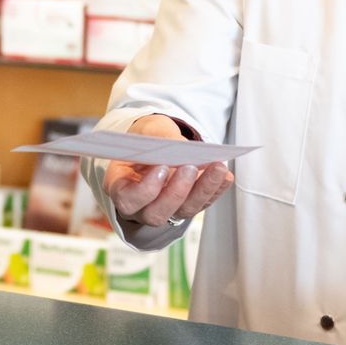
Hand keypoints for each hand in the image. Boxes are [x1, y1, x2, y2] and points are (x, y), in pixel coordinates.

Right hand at [102, 113, 233, 229]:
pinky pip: (202, 204)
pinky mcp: (187, 206)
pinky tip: (224, 176)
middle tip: (189, 167)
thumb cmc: (146, 138)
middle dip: (176, 192)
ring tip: (217, 168)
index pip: (127, 200)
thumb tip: (180, 148)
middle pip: (156, 213)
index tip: (161, 168)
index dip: (145, 190)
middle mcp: (141, 205)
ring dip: (202, 190)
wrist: (157, 143)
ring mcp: (166, 209)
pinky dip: (215, 190)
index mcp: (120, 187)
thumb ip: (159, 139)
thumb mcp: (146, 131)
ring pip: (183, 211)